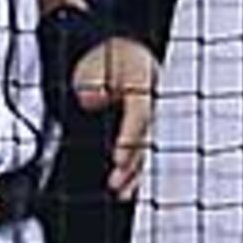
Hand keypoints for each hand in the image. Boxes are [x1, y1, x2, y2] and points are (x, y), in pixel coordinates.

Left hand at [69, 37, 161, 201]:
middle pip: (144, 136)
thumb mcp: (97, 61)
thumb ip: (94, 80)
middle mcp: (148, 102)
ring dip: (133, 171)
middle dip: (131, 161)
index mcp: (143, 81)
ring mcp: (145, 116)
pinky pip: (138, 151)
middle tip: (116, 180)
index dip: (130, 137)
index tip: (118, 157)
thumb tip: (93, 97)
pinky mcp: (136, 128)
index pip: (140, 113)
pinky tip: (125, 189)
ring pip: (143, 147)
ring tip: (121, 192)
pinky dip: (132, 170)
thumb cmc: (107, 57)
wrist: (115, 50)